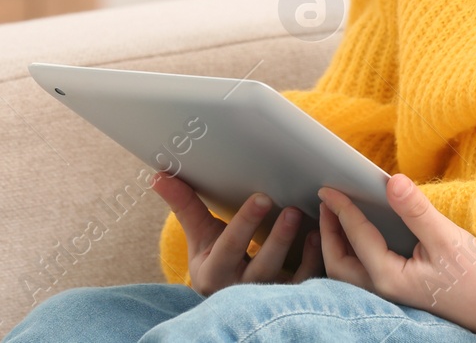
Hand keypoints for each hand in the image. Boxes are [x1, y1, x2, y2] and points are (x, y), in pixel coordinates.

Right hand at [151, 171, 322, 295]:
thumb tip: (158, 176)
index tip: (262, 198)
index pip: (230, 248)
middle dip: (277, 239)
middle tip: (291, 210)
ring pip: (286, 278)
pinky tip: (316, 236)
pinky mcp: (289, 297)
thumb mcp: (199, 237)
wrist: (229, 296)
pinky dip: (313, 260)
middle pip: (261, 268)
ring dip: (298, 249)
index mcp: (214, 273)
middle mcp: (241, 289)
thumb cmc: (216, 259)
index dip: (246, 224)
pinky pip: (305, 282)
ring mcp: (267, 296)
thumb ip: (185, 206)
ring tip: (304, 218)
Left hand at [318, 174, 475, 342]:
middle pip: (339, 263)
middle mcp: (384, 290)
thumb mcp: (447, 238)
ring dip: (338, 245)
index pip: (357, 237)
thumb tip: (392, 181)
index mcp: (390, 278)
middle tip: (326, 202)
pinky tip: (362, 236)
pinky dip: (354, 253)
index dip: (342, 209)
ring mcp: (392, 294)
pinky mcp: (402, 291)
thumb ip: (417, 211)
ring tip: (336, 218)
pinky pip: (365, 273)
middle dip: (328, 232)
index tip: (329, 188)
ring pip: (350, 272)